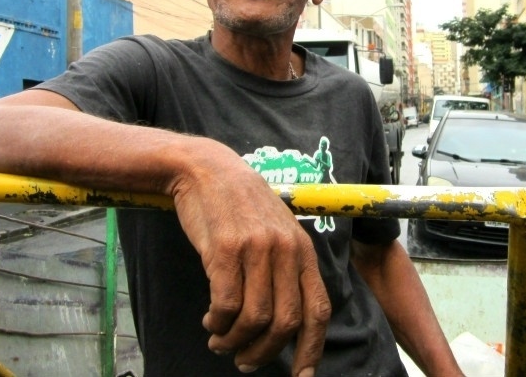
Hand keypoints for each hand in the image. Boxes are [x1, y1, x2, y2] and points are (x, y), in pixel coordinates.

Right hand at [171, 141, 330, 375]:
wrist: (207, 169)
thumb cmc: (240, 205)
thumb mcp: (277, 231)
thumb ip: (286, 268)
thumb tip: (286, 321)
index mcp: (304, 250)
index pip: (319, 310)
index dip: (312, 349)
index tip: (301, 376)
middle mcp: (286, 250)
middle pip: (286, 322)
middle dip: (265, 353)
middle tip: (245, 362)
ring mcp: (257, 249)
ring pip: (255, 319)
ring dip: (235, 341)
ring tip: (221, 342)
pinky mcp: (225, 250)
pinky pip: (226, 304)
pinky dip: (218, 323)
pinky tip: (210, 321)